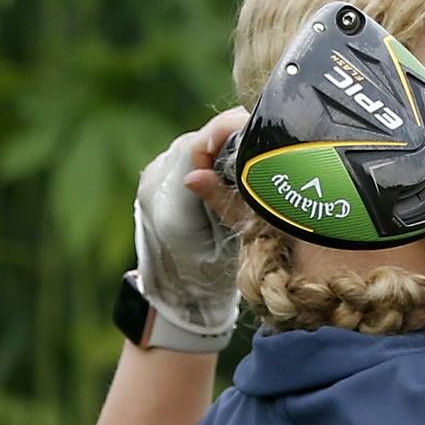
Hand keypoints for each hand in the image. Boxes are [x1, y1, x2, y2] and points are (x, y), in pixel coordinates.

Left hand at [133, 107, 249, 334]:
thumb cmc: (210, 276)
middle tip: (269, 146)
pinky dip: (215, 154)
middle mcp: (155, 182)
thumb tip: (243, 153)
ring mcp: (154, 176)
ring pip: (197, 143)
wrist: (177, 294)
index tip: (265, 130)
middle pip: (200, 140)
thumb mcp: (231, 239)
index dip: (231, 130)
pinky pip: (192, 153)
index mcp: (170, 203)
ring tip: (257, 156)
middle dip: (234, 138)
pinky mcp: (160, 176)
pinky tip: (237, 165)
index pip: (199, 146)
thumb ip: (233, 196)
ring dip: (226, 146)